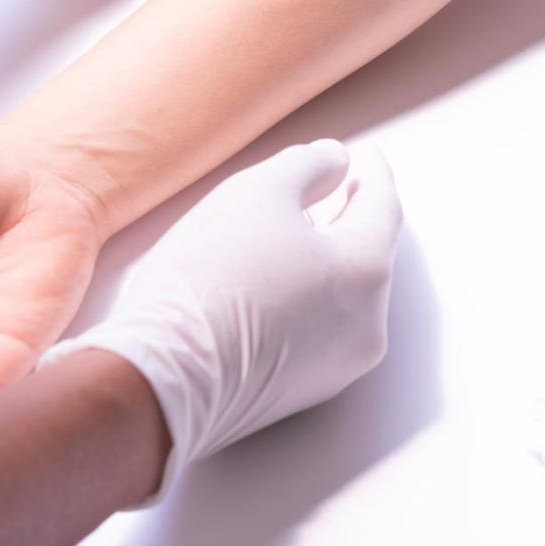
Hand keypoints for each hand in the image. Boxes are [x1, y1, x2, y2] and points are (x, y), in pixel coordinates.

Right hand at [41, 139, 401, 501]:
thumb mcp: (257, 192)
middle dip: (346, 216)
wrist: (161, 380)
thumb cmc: (210, 280)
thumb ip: (308, 165)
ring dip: (322, 259)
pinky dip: (304, 297)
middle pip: (366, 253)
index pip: (383, 206)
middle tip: (326, 187)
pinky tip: (267, 282)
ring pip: (342, 295)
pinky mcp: (302, 392)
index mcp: (366, 273)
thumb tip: (335, 162)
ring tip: (287, 234)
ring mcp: (337, 367)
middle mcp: (367, 326)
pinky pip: (317, 329)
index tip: (360, 153)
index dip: (370, 171)